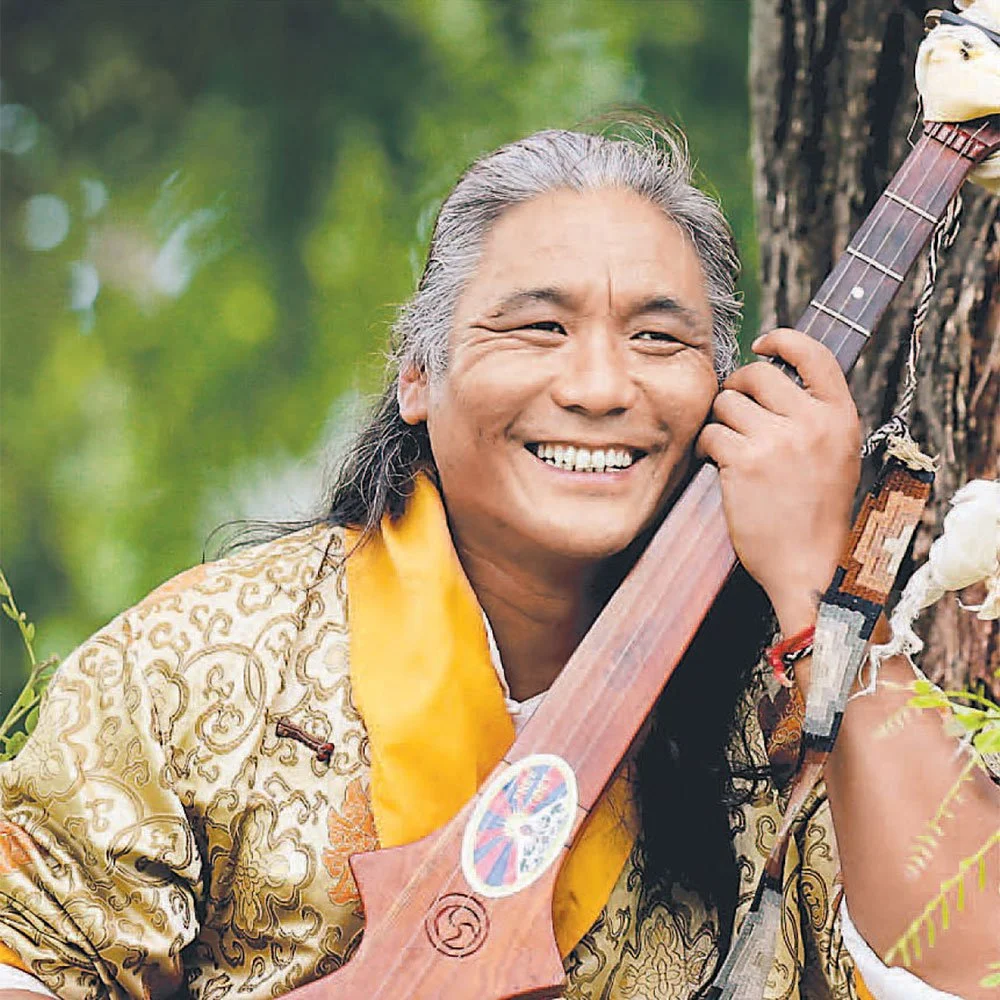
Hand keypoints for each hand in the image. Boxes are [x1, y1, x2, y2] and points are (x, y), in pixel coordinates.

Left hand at [696, 328, 860, 633]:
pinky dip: (705, 446)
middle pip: (757, 373)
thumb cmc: (816, 515)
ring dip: (719, 421)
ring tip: (728, 447)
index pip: (814, 354)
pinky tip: (714, 463)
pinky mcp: (744, 463)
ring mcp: (777, 441)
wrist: (809, 567)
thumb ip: (813, 417)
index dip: (783, 340)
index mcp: (841, 417)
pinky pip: (710, 433)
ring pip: (726, 402)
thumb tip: (772, 377)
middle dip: (737, 387)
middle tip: (733, 409)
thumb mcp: (836, 456)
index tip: (762, 343)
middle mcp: (811, 423)